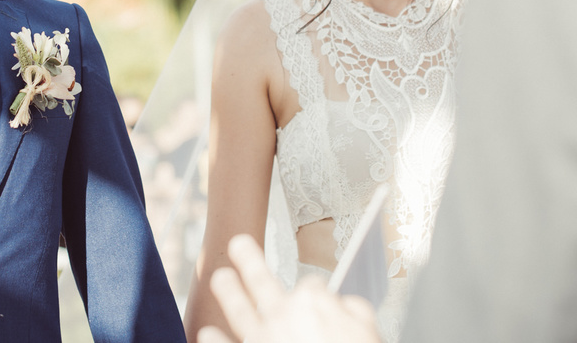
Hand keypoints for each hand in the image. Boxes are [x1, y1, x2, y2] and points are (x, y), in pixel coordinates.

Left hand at [199, 234, 381, 342]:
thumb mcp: (369, 330)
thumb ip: (355, 309)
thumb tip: (342, 302)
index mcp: (312, 304)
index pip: (310, 286)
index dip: (315, 292)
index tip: (317, 297)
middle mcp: (282, 317)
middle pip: (262, 281)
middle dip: (249, 260)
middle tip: (238, 243)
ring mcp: (262, 339)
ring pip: (239, 310)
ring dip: (228, 292)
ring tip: (220, 277)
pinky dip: (215, 341)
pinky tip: (206, 333)